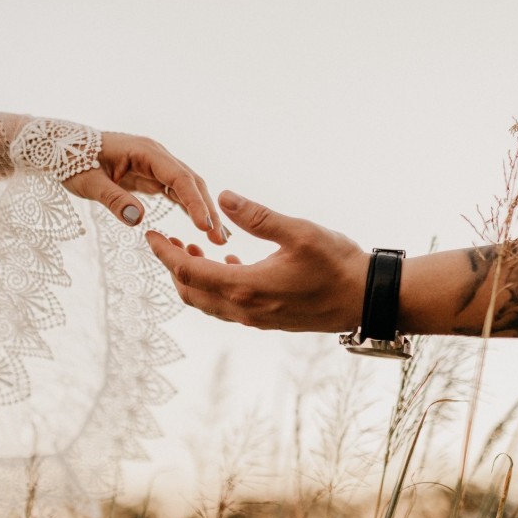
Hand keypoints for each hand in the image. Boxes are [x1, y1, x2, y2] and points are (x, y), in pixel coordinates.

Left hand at [65, 132, 226, 243]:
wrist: (61, 148)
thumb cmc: (71, 161)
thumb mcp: (88, 182)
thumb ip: (113, 199)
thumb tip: (137, 219)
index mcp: (145, 151)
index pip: (179, 177)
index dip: (194, 202)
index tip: (204, 226)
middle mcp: (156, 155)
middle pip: (191, 183)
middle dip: (207, 210)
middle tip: (220, 239)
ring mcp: (156, 165)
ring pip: (188, 189)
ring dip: (203, 212)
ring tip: (219, 239)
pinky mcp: (151, 176)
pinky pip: (176, 192)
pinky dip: (190, 209)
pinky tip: (202, 227)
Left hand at [146, 191, 369, 331]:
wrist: (367, 300)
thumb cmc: (338, 265)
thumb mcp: (300, 232)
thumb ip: (258, 217)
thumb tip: (222, 197)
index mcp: (246, 287)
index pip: (188, 271)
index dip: (165, 253)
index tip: (151, 235)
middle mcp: (245, 309)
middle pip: (191, 292)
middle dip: (174, 266)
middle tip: (167, 240)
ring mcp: (256, 319)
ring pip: (208, 302)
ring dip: (194, 277)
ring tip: (192, 247)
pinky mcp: (268, 321)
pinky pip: (228, 306)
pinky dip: (215, 286)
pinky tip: (227, 263)